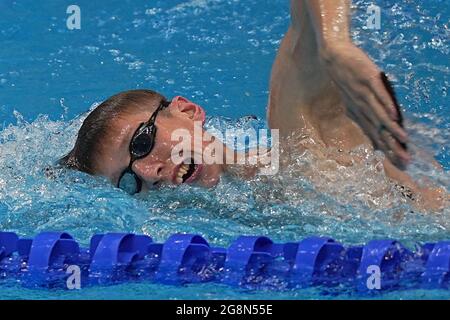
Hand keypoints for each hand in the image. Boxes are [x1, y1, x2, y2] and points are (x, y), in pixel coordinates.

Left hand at [321, 43, 409, 168]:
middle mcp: (360, 106)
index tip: (398, 162)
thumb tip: (368, 126)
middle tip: (404, 160)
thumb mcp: (350, 100)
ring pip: (379, 115)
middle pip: (378, 129)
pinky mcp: (368, 78)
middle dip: (391, 146)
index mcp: (357, 112)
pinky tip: (395, 115)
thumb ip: (360, 115)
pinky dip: (387, 105)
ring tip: (403, 140)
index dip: (385, 149)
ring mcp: (364, 92)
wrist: (332, 56)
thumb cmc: (344, 79)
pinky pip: (379, 94)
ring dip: (392, 128)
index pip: (374, 135)